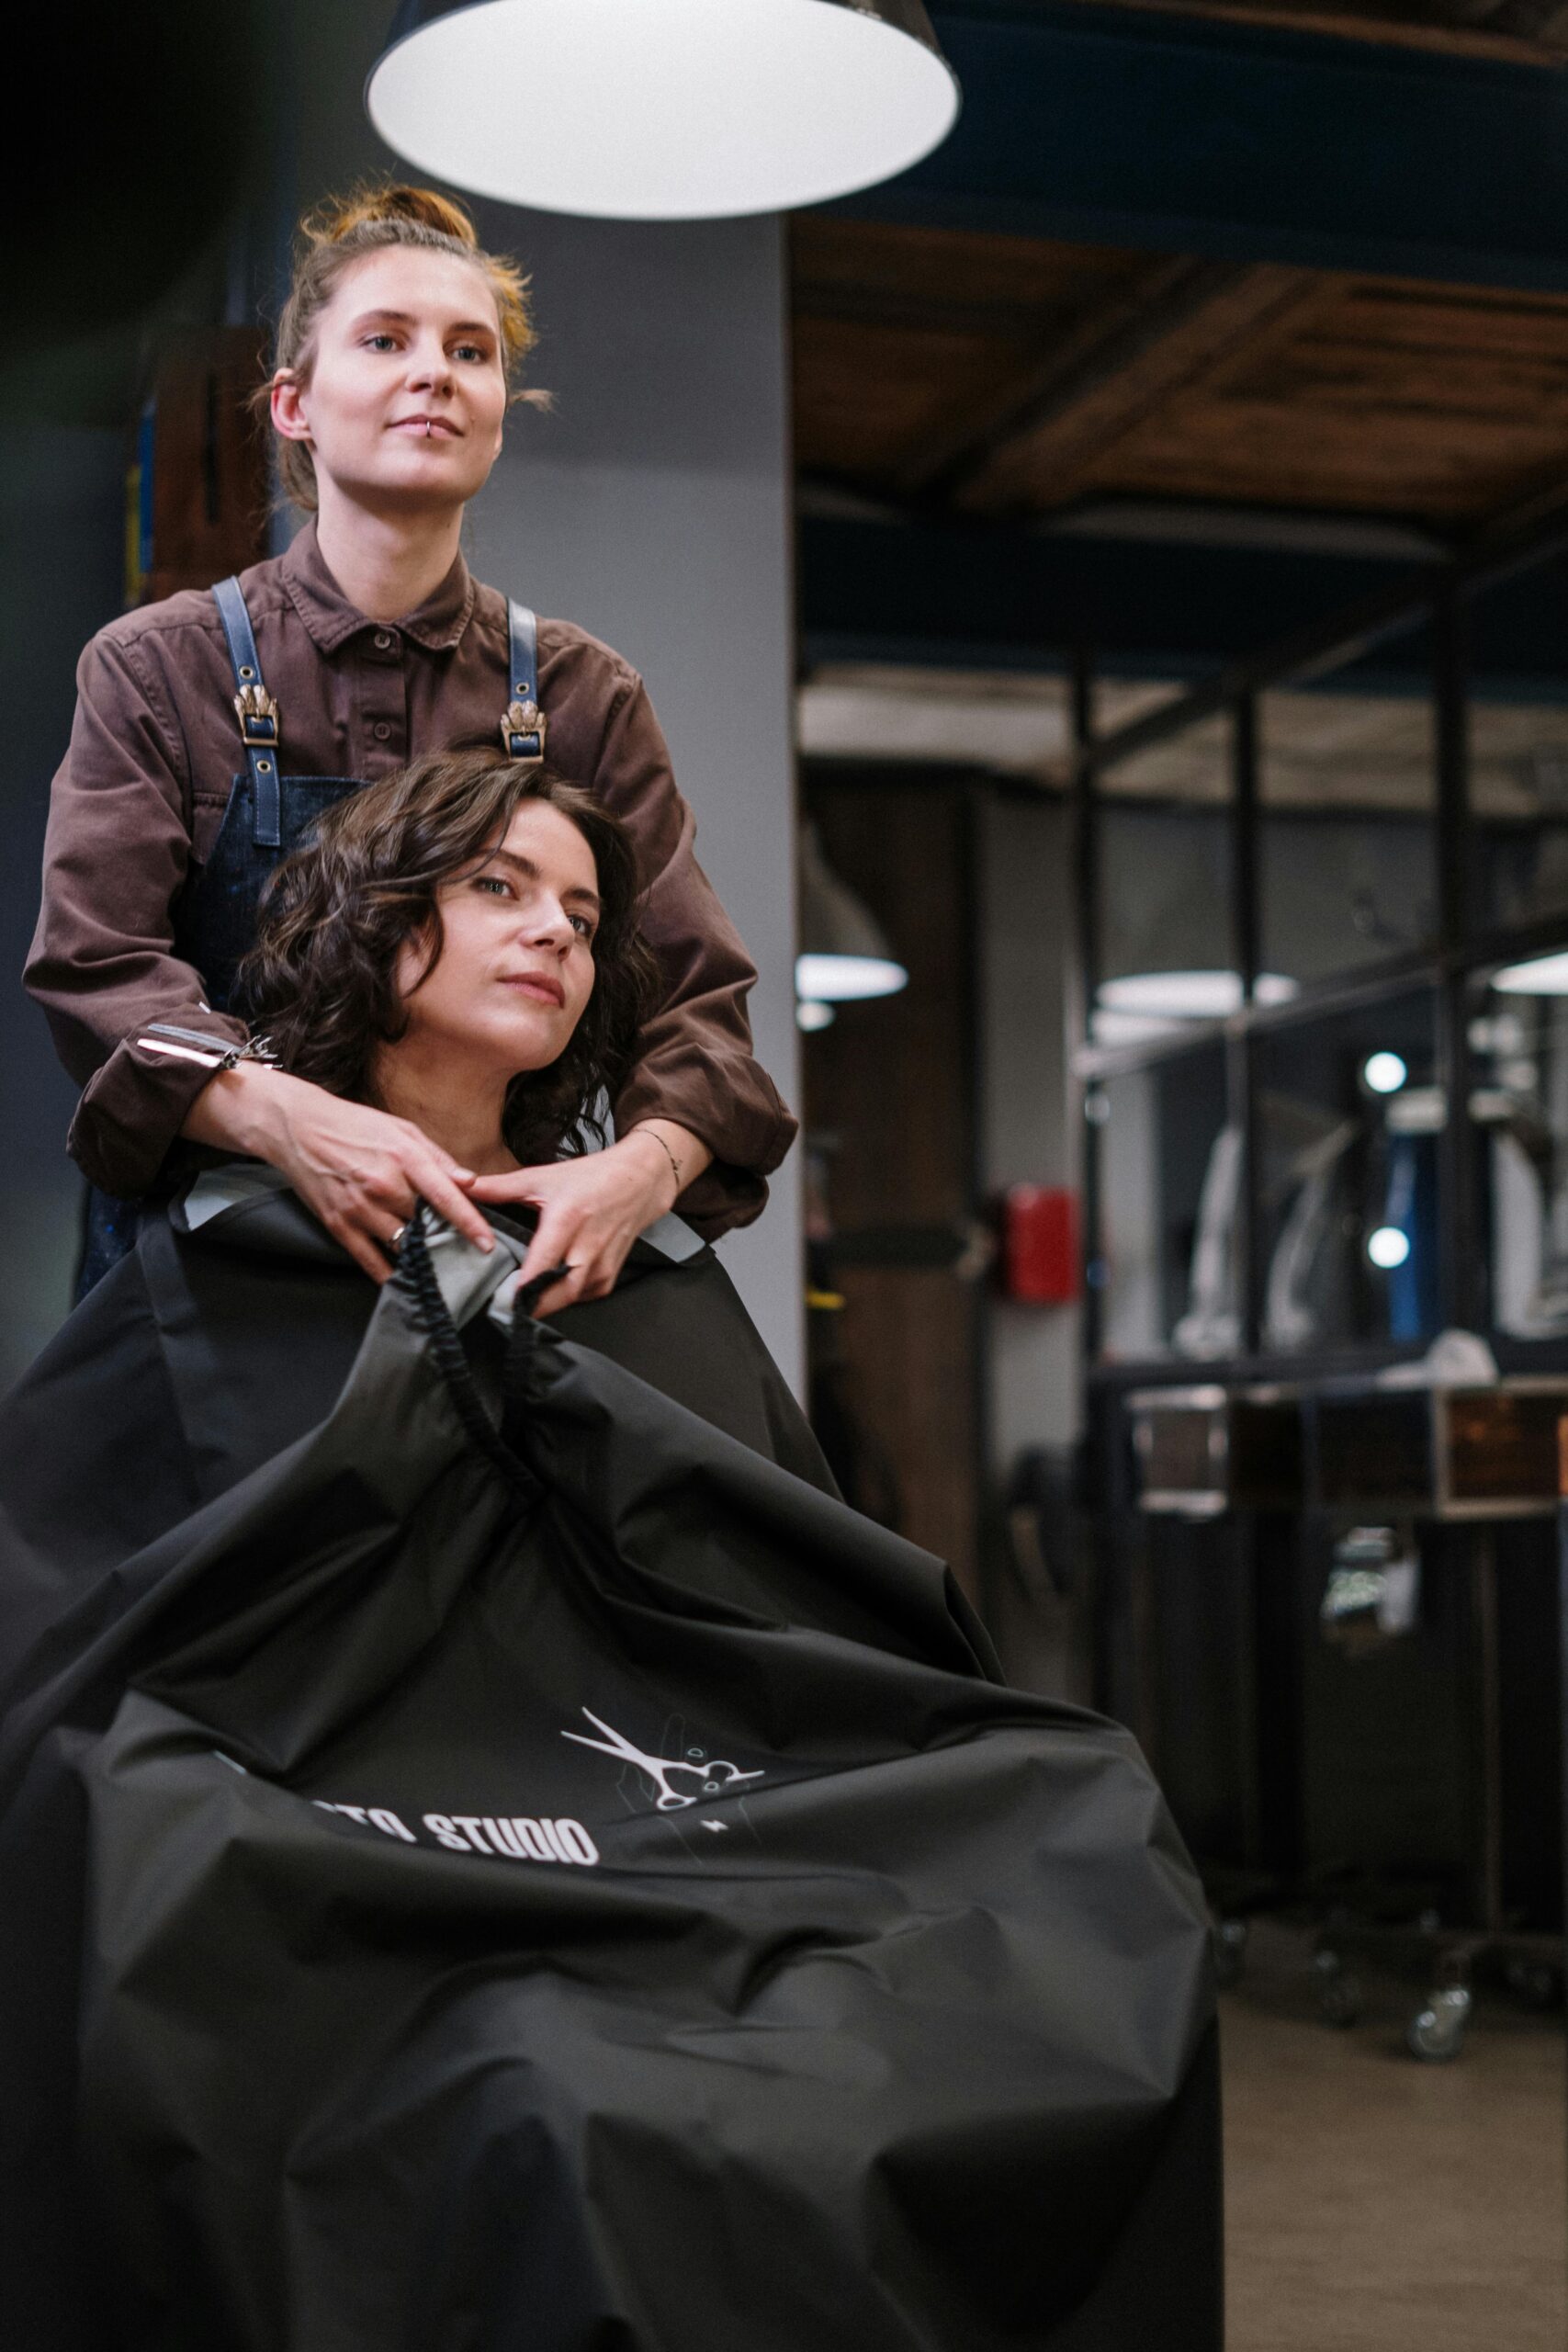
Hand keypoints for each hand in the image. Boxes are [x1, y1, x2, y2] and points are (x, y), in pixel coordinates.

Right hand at [181, 1065, 493, 1282]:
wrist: (299, 1128)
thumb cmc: (356, 1126)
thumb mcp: (402, 1130)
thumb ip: (438, 1159)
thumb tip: (470, 1182)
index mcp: (405, 1158)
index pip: (446, 1197)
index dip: (470, 1223)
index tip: (487, 1244)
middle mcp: (383, 1186)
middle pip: (426, 1226)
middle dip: (444, 1239)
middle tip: (460, 1249)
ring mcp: (359, 1209)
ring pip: (401, 1247)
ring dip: (419, 1257)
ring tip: (433, 1261)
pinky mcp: (339, 1225)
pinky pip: (370, 1261)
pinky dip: (389, 1274)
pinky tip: (403, 1277)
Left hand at [467, 1129, 689, 1317]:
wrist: (639, 1182)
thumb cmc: (590, 1178)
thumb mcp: (542, 1177)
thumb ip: (499, 1186)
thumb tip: (461, 1185)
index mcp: (567, 1220)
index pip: (540, 1268)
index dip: (519, 1291)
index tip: (497, 1302)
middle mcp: (588, 1248)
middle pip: (556, 1295)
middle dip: (529, 1307)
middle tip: (502, 1310)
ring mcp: (602, 1266)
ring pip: (568, 1301)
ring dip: (544, 1304)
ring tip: (520, 1302)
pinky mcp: (609, 1277)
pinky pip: (580, 1298)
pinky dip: (562, 1298)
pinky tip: (547, 1290)